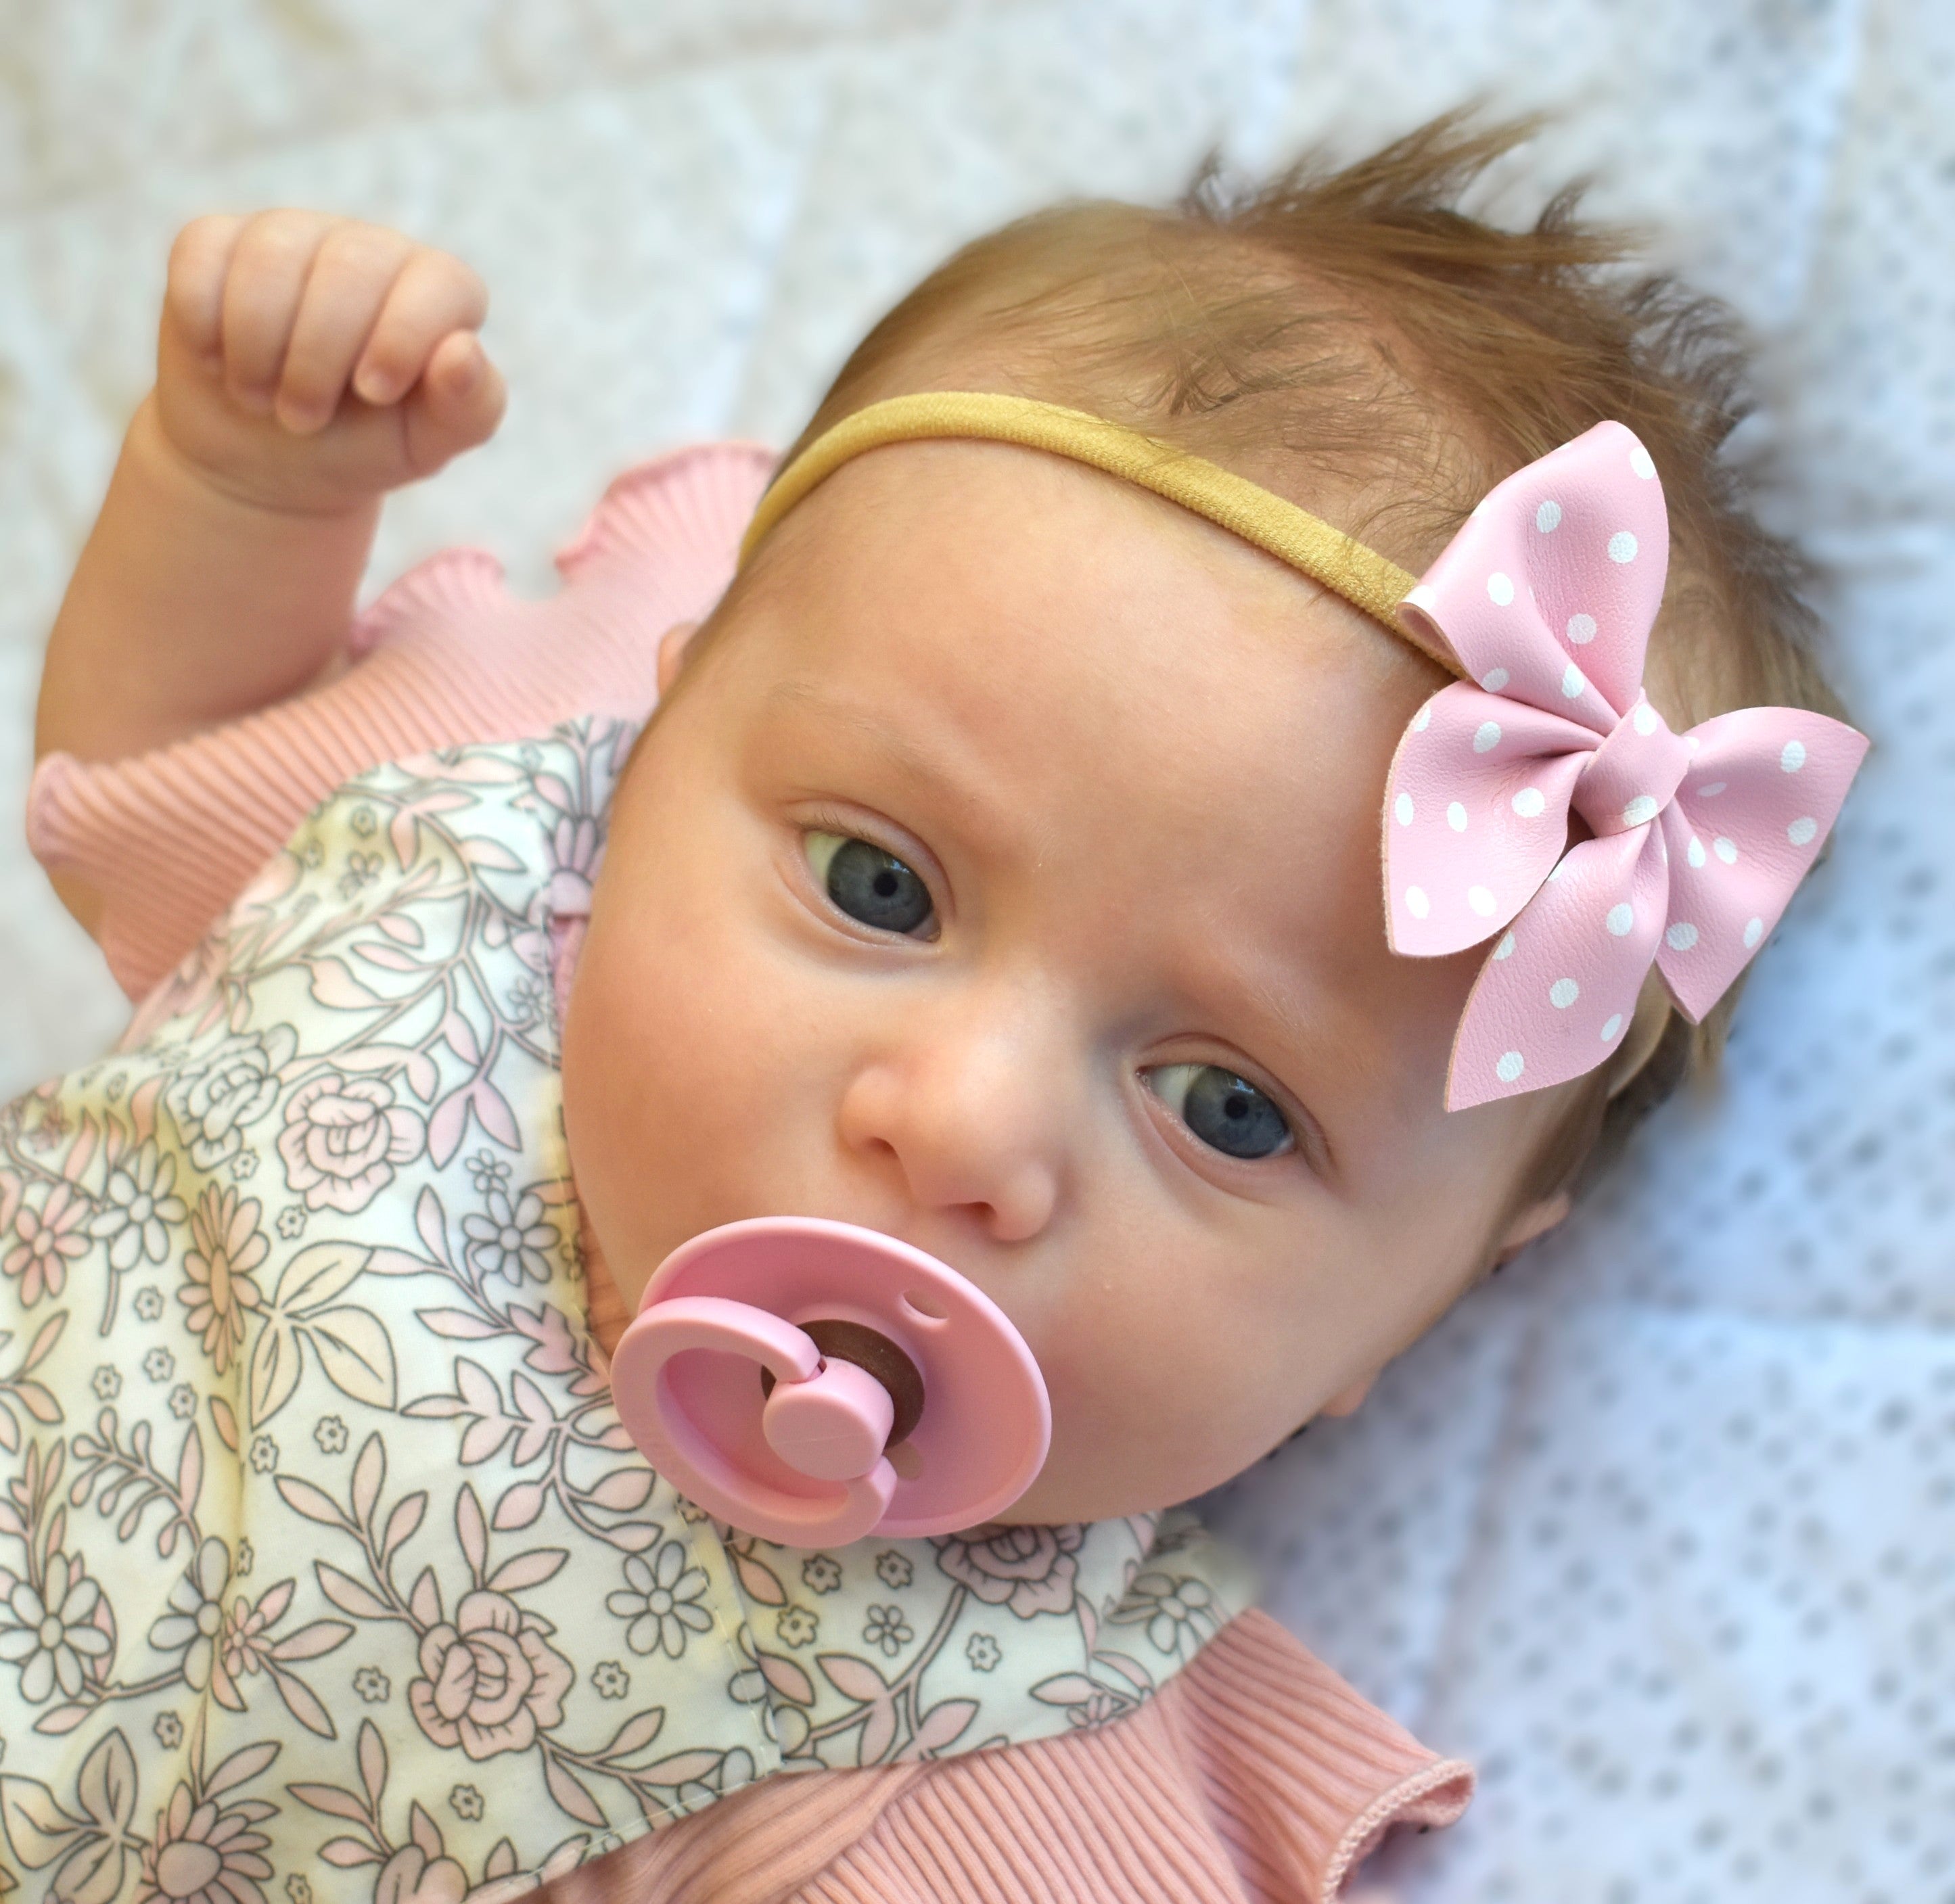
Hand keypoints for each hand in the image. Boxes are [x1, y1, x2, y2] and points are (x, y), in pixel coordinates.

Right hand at [152, 211, 506, 515]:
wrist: (269, 461)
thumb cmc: (363, 447)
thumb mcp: (424, 444)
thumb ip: (468, 407)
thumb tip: (464, 352)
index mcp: (436, 291)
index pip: (440, 283)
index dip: (405, 336)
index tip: (372, 393)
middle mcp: (368, 249)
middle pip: (349, 269)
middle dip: (319, 358)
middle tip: (303, 418)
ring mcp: (292, 235)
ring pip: (271, 260)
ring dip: (258, 349)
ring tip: (262, 399)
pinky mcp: (218, 240)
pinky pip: (202, 255)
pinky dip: (205, 325)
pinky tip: (218, 363)